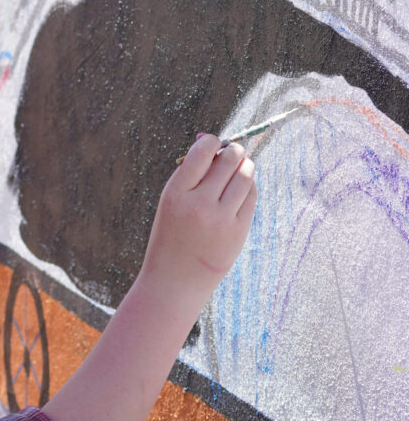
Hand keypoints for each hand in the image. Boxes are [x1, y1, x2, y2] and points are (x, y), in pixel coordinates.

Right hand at [139, 134, 256, 306]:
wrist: (175, 280)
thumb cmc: (171, 235)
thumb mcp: (170, 203)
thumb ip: (188, 174)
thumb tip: (209, 140)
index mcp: (175, 194)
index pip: (202, 152)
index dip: (211, 141)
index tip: (213, 142)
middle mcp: (199, 204)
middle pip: (228, 160)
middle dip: (233, 150)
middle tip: (232, 151)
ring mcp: (221, 218)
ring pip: (244, 176)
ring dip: (244, 165)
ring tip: (240, 166)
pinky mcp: (238, 230)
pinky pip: (250, 196)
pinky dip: (248, 186)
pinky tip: (241, 187)